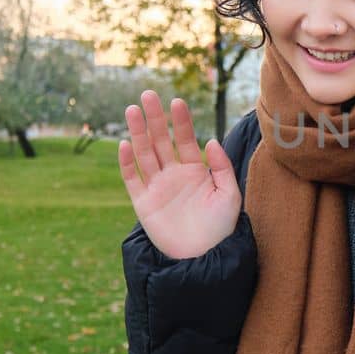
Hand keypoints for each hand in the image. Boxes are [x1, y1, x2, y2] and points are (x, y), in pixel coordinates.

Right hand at [118, 91, 241, 259]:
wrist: (203, 259)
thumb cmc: (220, 229)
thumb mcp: (229, 196)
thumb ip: (221, 168)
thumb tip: (210, 141)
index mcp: (195, 171)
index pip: (185, 140)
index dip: (181, 121)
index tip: (177, 101)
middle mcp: (173, 175)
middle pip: (160, 141)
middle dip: (154, 119)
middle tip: (148, 94)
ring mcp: (157, 188)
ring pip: (144, 154)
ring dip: (138, 132)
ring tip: (132, 110)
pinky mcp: (143, 203)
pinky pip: (132, 179)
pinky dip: (127, 163)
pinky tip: (125, 144)